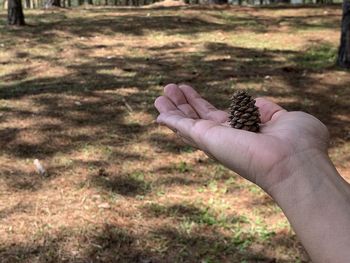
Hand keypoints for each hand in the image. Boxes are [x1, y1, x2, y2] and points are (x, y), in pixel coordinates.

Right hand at [154, 84, 329, 194]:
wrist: (295, 161)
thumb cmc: (299, 143)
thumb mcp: (286, 118)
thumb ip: (268, 109)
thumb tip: (255, 102)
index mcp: (241, 131)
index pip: (215, 115)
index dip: (201, 103)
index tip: (189, 91)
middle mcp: (225, 136)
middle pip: (197, 117)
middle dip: (183, 102)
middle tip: (170, 89)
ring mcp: (214, 138)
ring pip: (186, 122)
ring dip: (172, 107)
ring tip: (160, 94)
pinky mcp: (206, 137)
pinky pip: (182, 127)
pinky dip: (169, 118)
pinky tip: (159, 111)